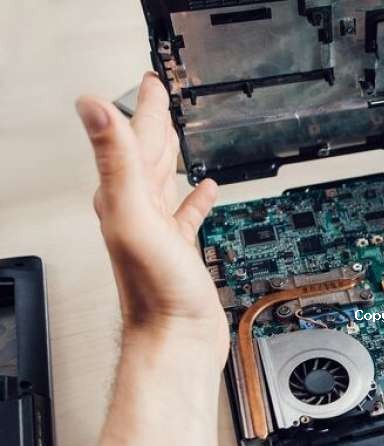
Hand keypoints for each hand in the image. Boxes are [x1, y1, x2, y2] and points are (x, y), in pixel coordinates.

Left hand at [76, 73, 227, 361]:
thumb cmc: (154, 290)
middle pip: (148, 156)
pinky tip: (208, 190)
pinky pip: (187, 215)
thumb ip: (116, 160)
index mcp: (123, 198)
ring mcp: (158, 232)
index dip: (143, 109)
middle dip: (154, 124)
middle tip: (160, 99)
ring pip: (165, 182)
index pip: (134, 140)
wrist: (174, 338)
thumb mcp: (133, 216)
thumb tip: (91, 106)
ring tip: (181, 137)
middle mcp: (136, 211)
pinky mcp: (179, 251)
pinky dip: (197, 199)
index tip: (150, 84)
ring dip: (174, 157)